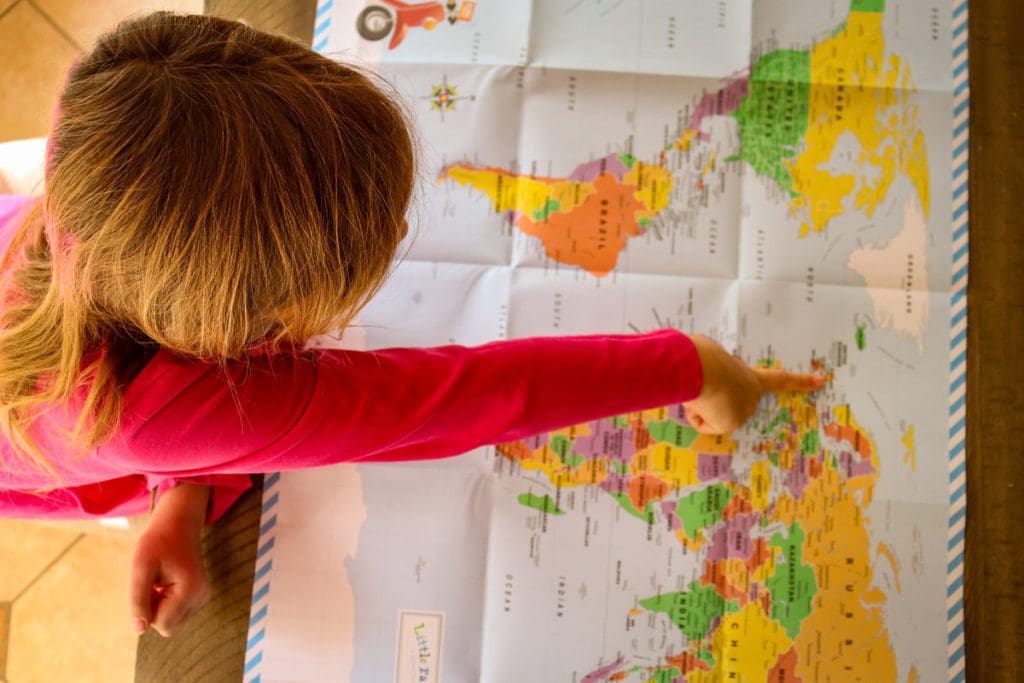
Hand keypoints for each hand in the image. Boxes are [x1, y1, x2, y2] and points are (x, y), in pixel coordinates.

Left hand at [129, 484, 211, 637]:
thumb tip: (139, 629)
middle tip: (151, 584)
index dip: (146, 610)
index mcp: (191, 590)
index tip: (147, 585)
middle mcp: (202, 596)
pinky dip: (165, 603)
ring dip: (158, 607)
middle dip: (153, 611)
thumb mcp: (140, 567)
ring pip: (172, 622)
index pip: (162, 624)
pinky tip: (165, 583)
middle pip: (168, 627)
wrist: (177, 523)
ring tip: (158, 582)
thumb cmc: (156, 542)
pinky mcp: (200, 595)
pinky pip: (176, 613)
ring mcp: (203, 596)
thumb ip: (138, 600)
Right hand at [685, 335, 824, 434]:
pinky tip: (699, 402)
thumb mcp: (712, 359)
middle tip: (705, 383)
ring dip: (701, 403)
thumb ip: (715, 370)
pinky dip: (696, 415)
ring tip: (700, 389)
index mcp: (752, 376)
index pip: (781, 379)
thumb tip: (700, 378)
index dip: (801, 381)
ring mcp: (743, 411)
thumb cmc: (704, 359)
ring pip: (712, 413)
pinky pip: (704, 423)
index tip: (821, 381)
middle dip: (712, 399)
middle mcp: (752, 396)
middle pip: (728, 403)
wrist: (699, 369)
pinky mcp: (730, 423)